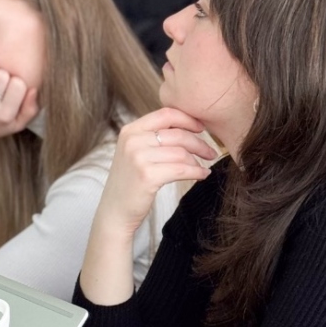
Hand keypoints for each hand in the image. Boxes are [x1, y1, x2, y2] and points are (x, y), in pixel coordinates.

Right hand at [94, 108, 214, 238]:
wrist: (115, 212)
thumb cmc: (130, 183)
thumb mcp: (135, 153)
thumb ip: (153, 138)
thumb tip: (187, 127)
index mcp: (130, 130)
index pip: (166, 114)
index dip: (188, 119)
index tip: (202, 128)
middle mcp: (132, 140)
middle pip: (177, 134)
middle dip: (199, 143)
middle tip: (211, 152)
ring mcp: (138, 158)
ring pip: (181, 152)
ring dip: (198, 160)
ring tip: (203, 167)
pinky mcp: (147, 176)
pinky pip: (182, 169)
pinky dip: (196, 172)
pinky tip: (203, 175)